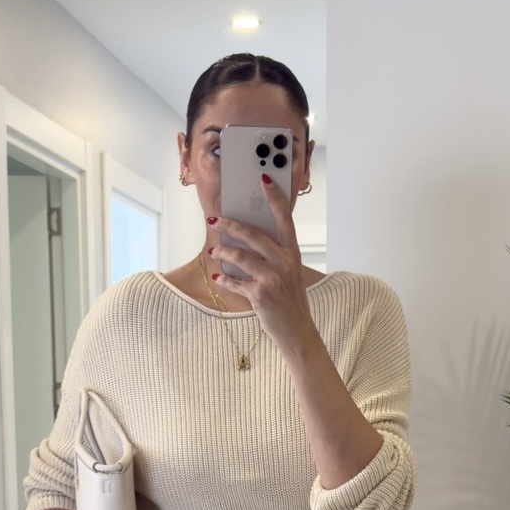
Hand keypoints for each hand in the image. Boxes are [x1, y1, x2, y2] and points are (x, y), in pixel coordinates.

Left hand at [207, 176, 316, 356]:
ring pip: (241, 256)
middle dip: (231, 224)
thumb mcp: (288, 273)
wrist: (297, 331)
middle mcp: (285, 262)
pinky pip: (236, 282)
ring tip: (213, 250)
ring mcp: (273, 279)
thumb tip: (245, 239)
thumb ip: (272, 255)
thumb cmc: (289, 299)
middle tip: (214, 218)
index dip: (275, 197)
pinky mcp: (261, 295)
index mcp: (292, 253)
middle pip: (254, 234)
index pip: (284, 219)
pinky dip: (225, 279)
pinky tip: (218, 277)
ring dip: (223, 251)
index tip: (264, 178)